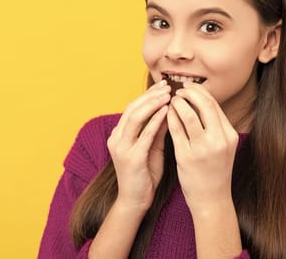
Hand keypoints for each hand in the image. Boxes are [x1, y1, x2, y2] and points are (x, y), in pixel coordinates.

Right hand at [107, 80, 171, 211]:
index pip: (132, 108)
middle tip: (167, 86)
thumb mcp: (152, 147)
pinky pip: (144, 135)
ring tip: (168, 94)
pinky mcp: (131, 158)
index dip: (148, 95)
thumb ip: (157, 130)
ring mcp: (121, 148)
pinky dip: (155, 121)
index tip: (164, 86)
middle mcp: (116, 138)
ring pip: (135, 117)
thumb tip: (169, 110)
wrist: (135, 200)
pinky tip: (166, 112)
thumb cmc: (145, 174)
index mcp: (119, 135)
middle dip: (150, 95)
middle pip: (132, 109)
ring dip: (152, 104)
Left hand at [166, 82, 239, 212]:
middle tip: (178, 90)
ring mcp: (203, 148)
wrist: (211, 199)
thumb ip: (215, 126)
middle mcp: (219, 139)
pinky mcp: (187, 156)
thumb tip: (202, 102)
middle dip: (189, 93)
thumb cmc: (215, 171)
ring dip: (177, 103)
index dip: (200, 92)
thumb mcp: (223, 147)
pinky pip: (175, 129)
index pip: (214, 104)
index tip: (189, 87)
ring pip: (188, 114)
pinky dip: (169, 118)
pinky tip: (165, 114)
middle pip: (204, 104)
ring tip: (170, 100)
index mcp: (230, 135)